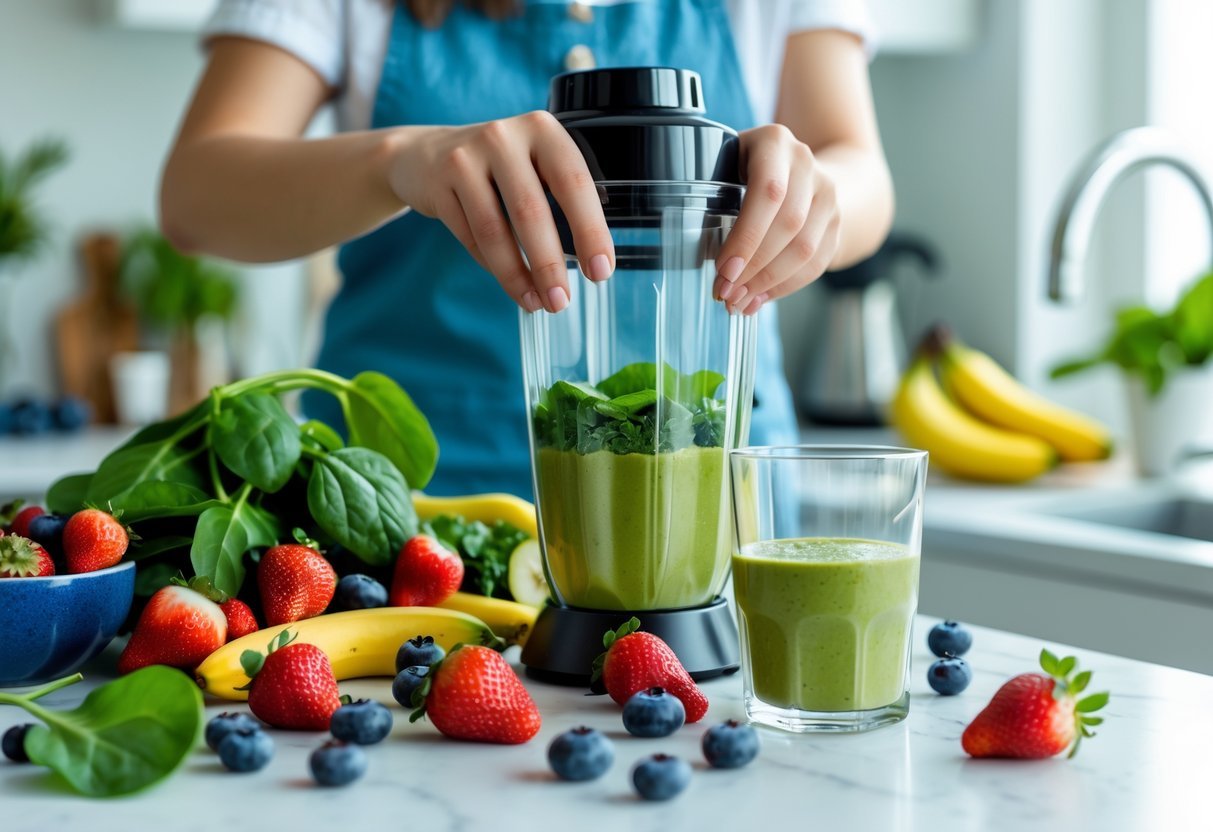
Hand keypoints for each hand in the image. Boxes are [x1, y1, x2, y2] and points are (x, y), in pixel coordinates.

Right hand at [387, 112, 613, 312]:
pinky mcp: (439, 184)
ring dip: (517, 275)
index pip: (573, 183)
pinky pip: (470, 237)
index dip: (590, 231)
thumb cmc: (499, 166)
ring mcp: (465, 158)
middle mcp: (503, 137)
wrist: (427, 154)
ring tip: (534, 302)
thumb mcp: (535, 162)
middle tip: (561, 301)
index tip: (600, 271)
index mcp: (541, 129)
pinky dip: (493, 267)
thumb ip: (563, 194)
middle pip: (531, 211)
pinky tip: (511, 284)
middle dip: (549, 264)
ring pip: (495, 230)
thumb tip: (594, 257)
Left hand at [713, 124, 840, 314]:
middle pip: (789, 224)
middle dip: (754, 267)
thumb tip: (703, 259)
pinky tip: (761, 297)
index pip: (768, 192)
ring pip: (805, 248)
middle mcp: (806, 164)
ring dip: (769, 282)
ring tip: (740, 300)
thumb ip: (712, 197)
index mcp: (774, 143)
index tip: (724, 270)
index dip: (747, 236)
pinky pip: (816, 263)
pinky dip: (786, 287)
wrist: (798, 169)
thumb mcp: (725, 166)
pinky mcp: (836, 222)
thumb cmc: (745, 171)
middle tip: (727, 292)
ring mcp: (827, 193)